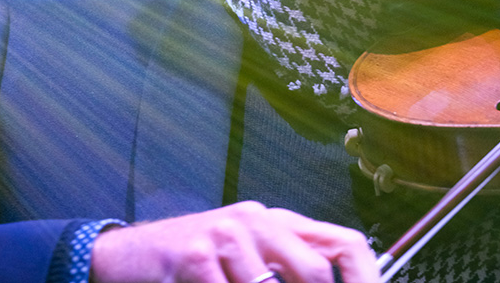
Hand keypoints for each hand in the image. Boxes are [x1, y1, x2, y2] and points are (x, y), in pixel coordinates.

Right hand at [90, 201, 379, 282]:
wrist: (131, 254)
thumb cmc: (197, 261)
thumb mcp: (250, 257)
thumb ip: (288, 268)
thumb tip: (331, 280)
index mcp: (281, 223)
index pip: (346, 243)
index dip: (368, 276)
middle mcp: (259, 221)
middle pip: (313, 268)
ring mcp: (227, 235)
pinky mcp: (194, 253)